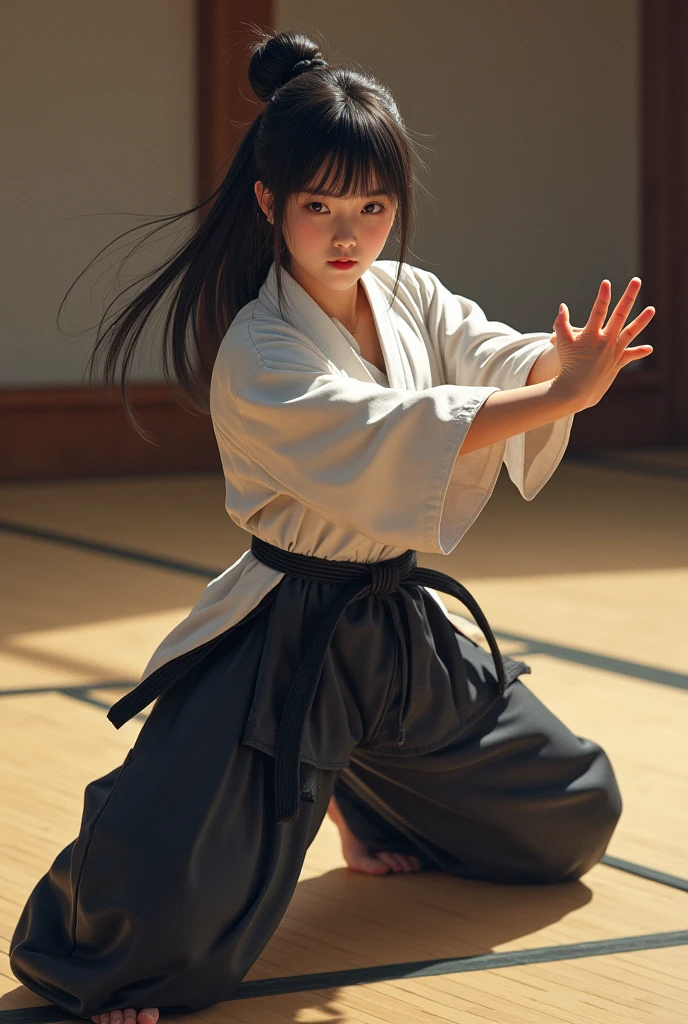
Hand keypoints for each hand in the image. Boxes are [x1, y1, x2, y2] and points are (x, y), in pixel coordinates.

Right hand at [551, 278, 654, 409]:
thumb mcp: (560, 342)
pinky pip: (630, 355)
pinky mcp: (617, 363)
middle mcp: (606, 341)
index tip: (606, 283)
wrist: (576, 390)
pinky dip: (639, 352)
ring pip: (631, 332)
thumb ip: (561, 323)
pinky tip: (649, 348)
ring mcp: (614, 352)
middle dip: (628, 296)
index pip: (599, 310)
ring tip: (652, 309)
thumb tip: (563, 306)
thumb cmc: (567, 365)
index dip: (603, 296)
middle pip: (619, 314)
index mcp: (591, 334)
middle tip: (636, 281)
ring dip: (642, 320)